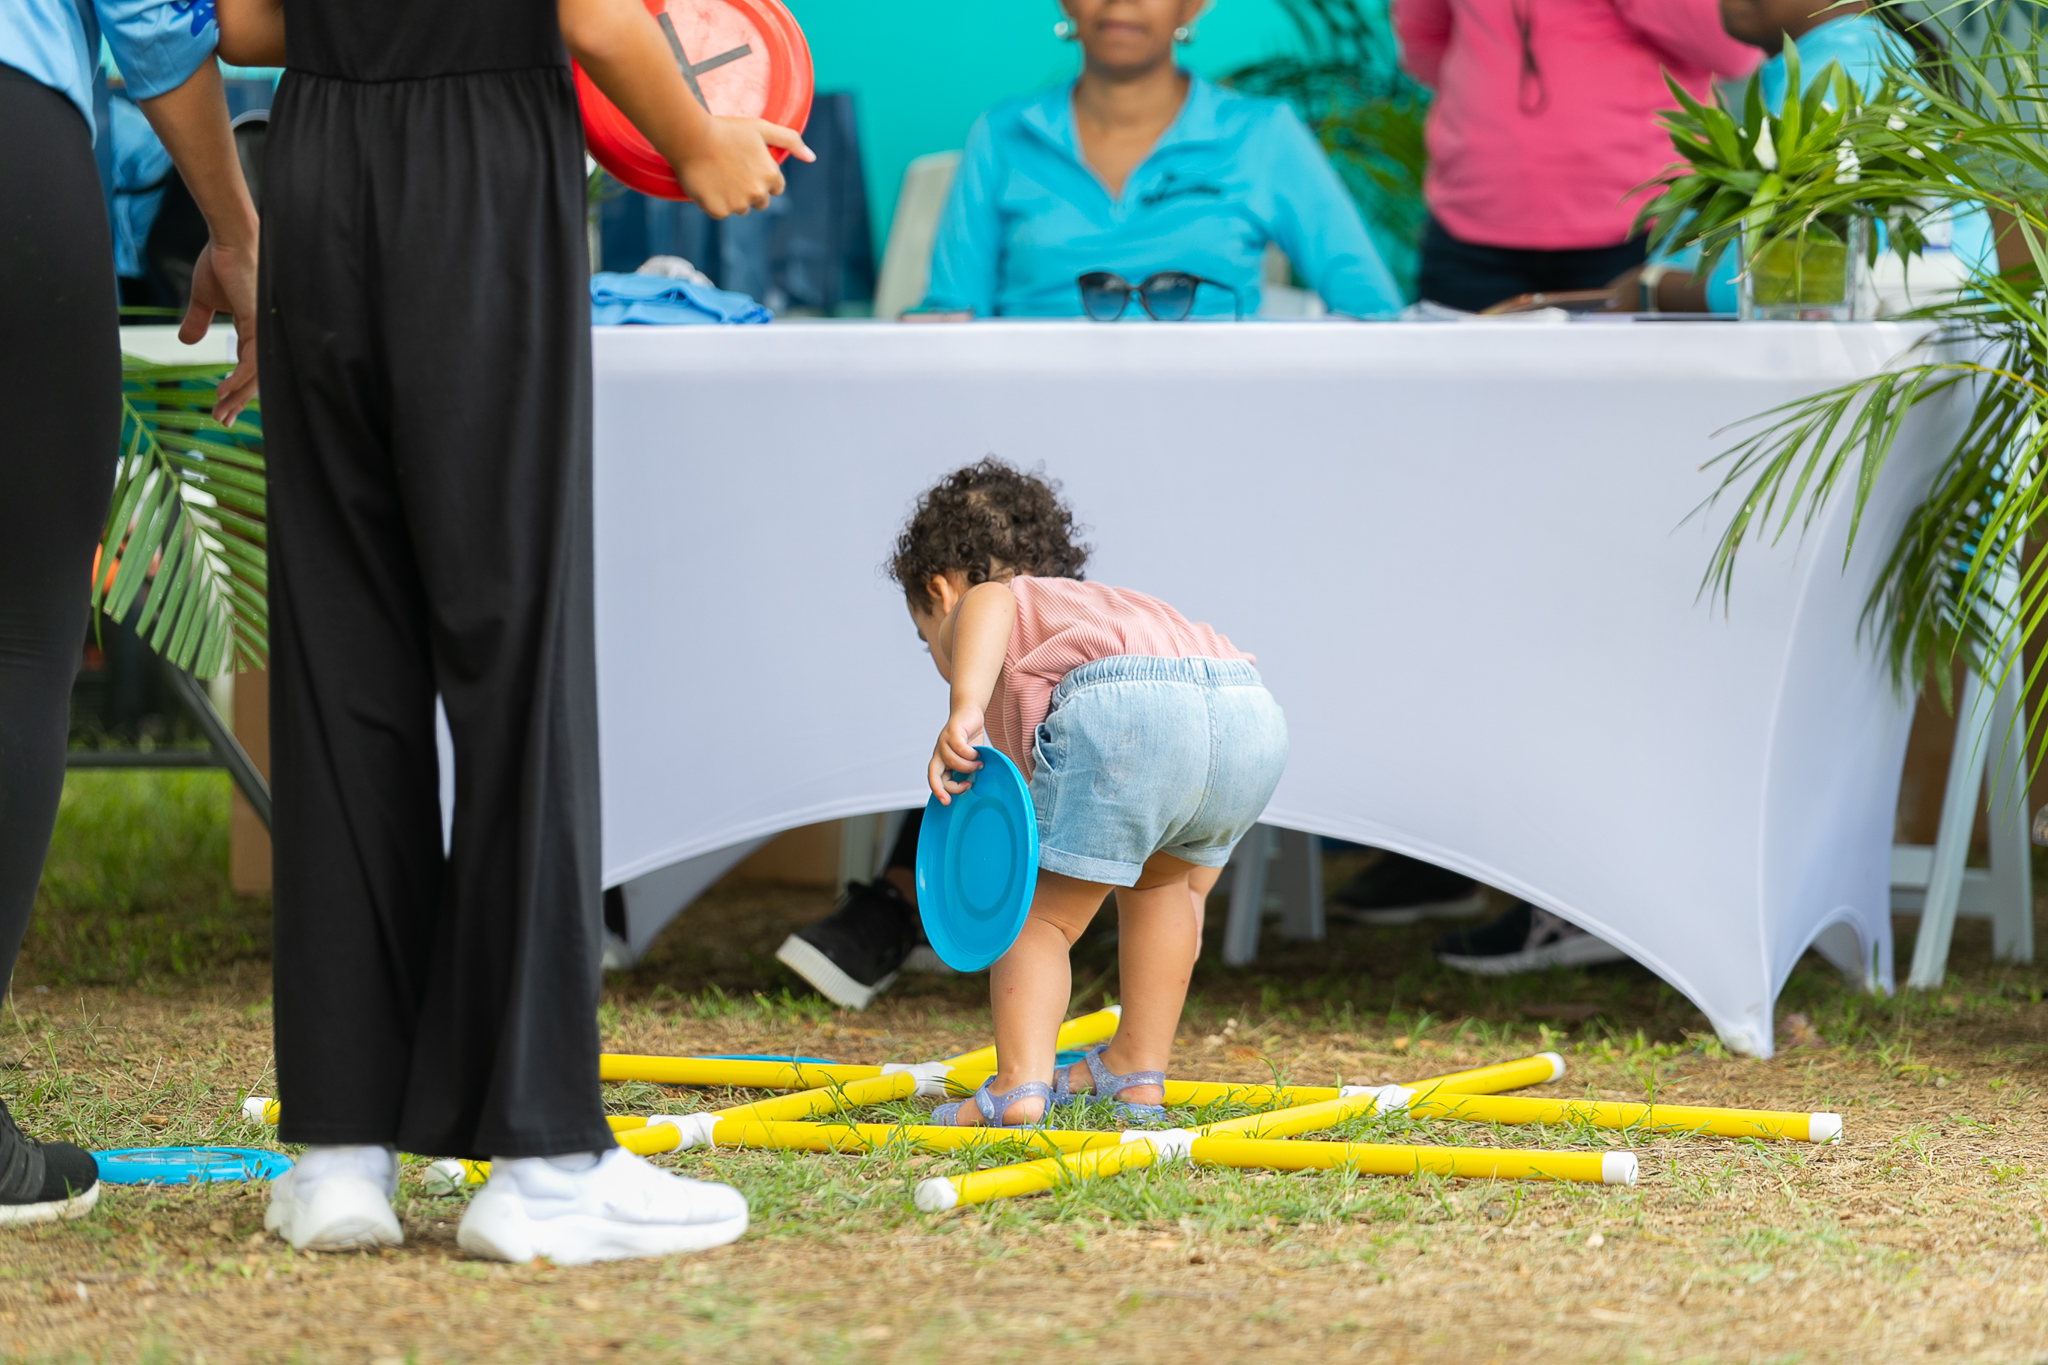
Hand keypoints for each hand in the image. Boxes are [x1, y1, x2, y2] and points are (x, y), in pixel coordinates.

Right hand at [183, 236, 258, 424]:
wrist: (229, 239)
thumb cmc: (220, 261)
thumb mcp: (204, 299)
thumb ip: (197, 320)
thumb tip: (185, 340)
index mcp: (254, 329)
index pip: (248, 368)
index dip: (235, 389)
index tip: (220, 407)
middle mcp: (264, 333)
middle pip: (256, 378)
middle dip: (237, 402)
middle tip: (223, 421)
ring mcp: (265, 330)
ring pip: (256, 376)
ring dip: (237, 396)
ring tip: (221, 412)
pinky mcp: (260, 324)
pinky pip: (253, 362)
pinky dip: (239, 380)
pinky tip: (224, 392)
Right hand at [671, 117, 813, 217]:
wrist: (691, 137)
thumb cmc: (726, 129)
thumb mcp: (762, 128)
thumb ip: (790, 140)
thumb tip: (812, 158)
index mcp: (771, 175)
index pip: (775, 188)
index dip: (761, 177)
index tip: (747, 166)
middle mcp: (758, 193)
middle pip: (759, 201)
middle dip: (748, 189)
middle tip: (731, 170)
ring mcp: (738, 204)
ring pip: (740, 208)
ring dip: (732, 197)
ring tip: (718, 175)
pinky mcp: (718, 211)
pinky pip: (720, 212)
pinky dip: (714, 202)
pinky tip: (708, 184)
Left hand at [927, 705, 985, 804]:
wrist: (969, 712)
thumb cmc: (969, 737)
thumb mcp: (969, 759)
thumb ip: (968, 771)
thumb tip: (976, 787)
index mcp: (941, 761)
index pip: (933, 779)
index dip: (938, 791)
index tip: (947, 802)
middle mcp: (939, 752)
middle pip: (935, 773)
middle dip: (947, 786)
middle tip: (966, 787)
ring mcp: (944, 741)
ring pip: (951, 761)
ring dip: (968, 767)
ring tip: (978, 764)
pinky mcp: (953, 731)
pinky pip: (960, 748)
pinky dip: (971, 754)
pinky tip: (978, 754)